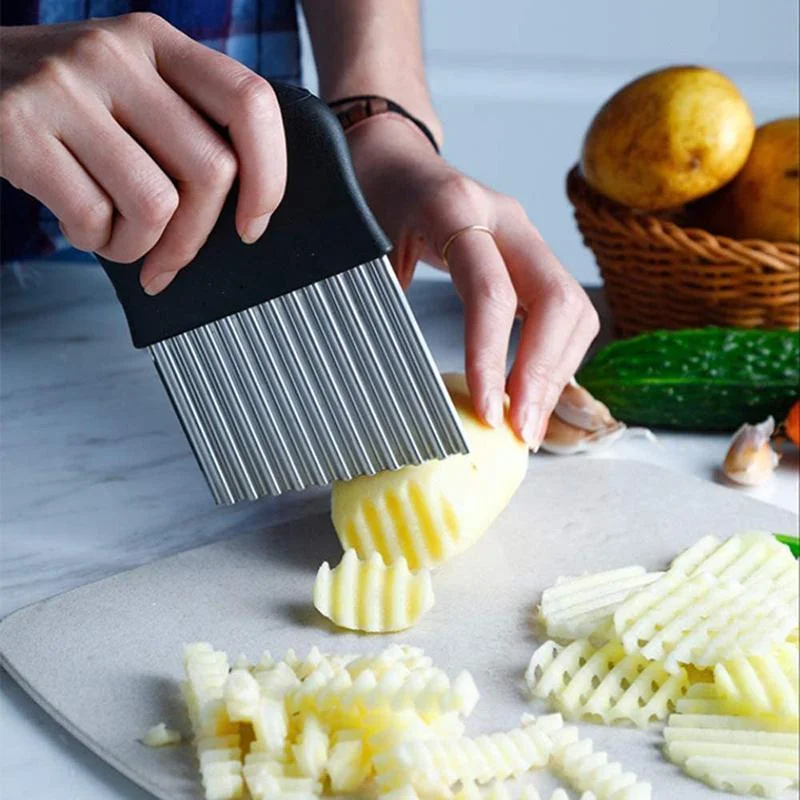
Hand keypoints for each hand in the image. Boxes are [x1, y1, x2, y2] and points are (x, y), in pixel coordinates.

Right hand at [0, 14, 285, 293]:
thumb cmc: (63, 105)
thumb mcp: (129, 89)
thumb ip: (184, 127)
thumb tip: (244, 211)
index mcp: (158, 43)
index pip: (250, 104)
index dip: (268, 177)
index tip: (252, 225)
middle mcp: (116, 54)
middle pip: (209, 171)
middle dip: (194, 238)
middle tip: (171, 258)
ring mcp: (64, 86)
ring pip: (156, 205)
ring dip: (140, 246)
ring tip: (115, 237)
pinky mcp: (17, 127)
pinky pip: (93, 217)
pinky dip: (95, 243)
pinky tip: (81, 227)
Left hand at [346, 114, 599, 448]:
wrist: (393, 160)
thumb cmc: (370, 200)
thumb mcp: (363, 244)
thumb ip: (382, 301)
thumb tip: (403, 388)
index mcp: (456, 208)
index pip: (490, 289)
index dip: (491, 355)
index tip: (487, 411)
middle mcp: (505, 219)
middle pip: (557, 298)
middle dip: (544, 373)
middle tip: (521, 431)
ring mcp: (526, 236)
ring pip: (573, 308)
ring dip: (556, 372)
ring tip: (528, 423)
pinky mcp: (534, 258)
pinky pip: (566, 311)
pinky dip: (557, 358)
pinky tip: (534, 392)